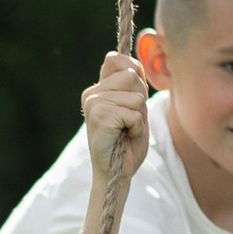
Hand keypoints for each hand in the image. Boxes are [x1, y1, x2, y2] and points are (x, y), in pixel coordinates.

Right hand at [83, 50, 151, 181]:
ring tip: (126, 131)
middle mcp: (92, 93)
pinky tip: (124, 138)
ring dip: (139, 117)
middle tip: (129, 122)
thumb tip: (134, 66)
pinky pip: (134, 113)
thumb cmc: (127, 143)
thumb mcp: (135, 108)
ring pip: (136, 96)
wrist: (116, 174)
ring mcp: (94, 104)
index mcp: (98, 89)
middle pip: (132, 76)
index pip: (116, 59)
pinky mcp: (100, 116)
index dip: (134, 73)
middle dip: (140, 100)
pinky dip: (137, 128)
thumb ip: (134, 85)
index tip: (133, 99)